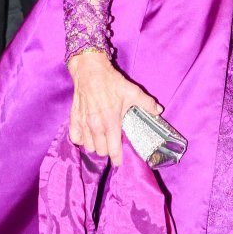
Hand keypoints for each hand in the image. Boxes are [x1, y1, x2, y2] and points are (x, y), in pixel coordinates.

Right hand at [68, 51, 162, 166]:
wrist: (90, 71)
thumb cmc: (111, 82)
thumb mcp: (132, 91)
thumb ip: (147, 103)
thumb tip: (159, 111)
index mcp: (111, 122)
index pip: (113, 149)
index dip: (117, 159)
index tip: (119, 162)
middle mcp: (96, 126)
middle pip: (101, 151)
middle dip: (107, 150)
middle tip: (112, 143)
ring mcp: (83, 124)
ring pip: (88, 146)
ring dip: (95, 145)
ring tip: (101, 139)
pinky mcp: (74, 119)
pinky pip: (75, 138)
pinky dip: (81, 140)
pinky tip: (87, 135)